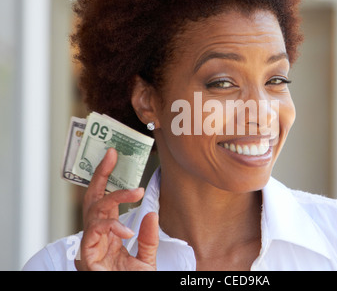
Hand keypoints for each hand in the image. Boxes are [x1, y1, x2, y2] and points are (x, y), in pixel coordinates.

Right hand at [75, 148, 158, 270]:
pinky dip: (111, 227)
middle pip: (93, 198)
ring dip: (115, 197)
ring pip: (94, 210)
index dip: (107, 177)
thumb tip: (151, 213)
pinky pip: (95, 233)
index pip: (106, 200)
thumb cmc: (133, 282)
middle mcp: (98, 235)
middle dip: (99, 174)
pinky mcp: (88, 256)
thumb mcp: (147, 259)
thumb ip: (149, 238)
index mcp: (110, 233)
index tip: (113, 155)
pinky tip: (127, 231)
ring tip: (136, 191)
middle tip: (110, 154)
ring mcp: (92, 244)